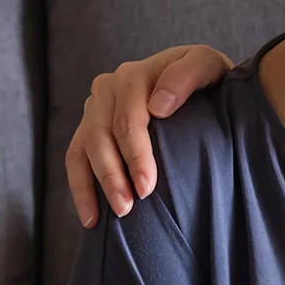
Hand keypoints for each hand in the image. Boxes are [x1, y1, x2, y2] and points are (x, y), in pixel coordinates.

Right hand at [65, 44, 233, 224]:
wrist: (202, 85)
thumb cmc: (208, 80)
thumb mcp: (208, 66)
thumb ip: (187, 75)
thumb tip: (158, 106)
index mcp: (135, 75)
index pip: (128, 119)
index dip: (135, 155)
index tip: (147, 187)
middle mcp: (108, 88)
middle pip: (101, 136)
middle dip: (113, 175)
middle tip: (128, 208)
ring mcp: (96, 109)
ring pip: (85, 149)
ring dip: (96, 185)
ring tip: (116, 214)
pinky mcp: (90, 128)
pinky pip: (75, 159)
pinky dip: (80, 189)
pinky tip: (92, 218)